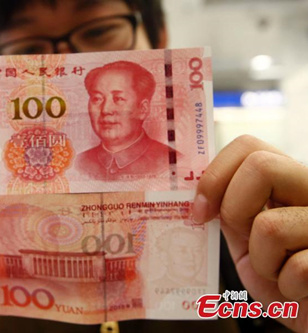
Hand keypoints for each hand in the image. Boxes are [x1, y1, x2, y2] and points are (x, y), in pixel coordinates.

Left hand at [193, 135, 307, 331]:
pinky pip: (298, 268)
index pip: (248, 146)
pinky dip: (288, 288)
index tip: (200, 211)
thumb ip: (229, 208)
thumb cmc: (280, 275)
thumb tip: (195, 193)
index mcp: (287, 180)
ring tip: (281, 272)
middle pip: (261, 166)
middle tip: (245, 239)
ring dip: (263, 263)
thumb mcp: (247, 236)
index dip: (215, 175)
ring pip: (270, 225)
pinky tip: (300, 289)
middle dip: (235, 210)